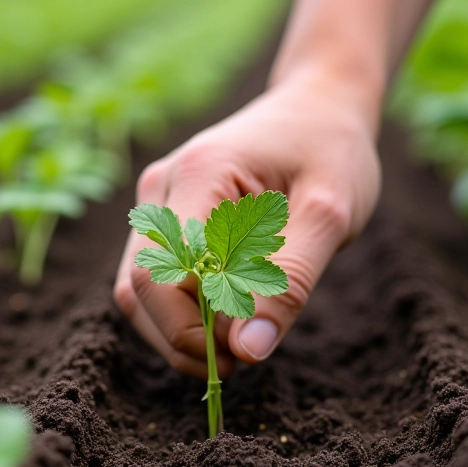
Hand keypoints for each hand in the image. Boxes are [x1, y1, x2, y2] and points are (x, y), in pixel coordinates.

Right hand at [114, 73, 381, 377]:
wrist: (317, 106)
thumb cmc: (331, 151)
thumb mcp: (330, 214)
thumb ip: (290, 281)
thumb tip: (248, 351)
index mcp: (201, 173)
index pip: (165, 274)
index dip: (193, 329)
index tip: (244, 354)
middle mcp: (162, 186)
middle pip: (139, 287)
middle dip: (181, 338)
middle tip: (240, 360)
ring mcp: (156, 200)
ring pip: (136, 288)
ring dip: (175, 330)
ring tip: (232, 345)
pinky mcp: (164, 214)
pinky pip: (153, 276)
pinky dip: (178, 311)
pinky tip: (221, 319)